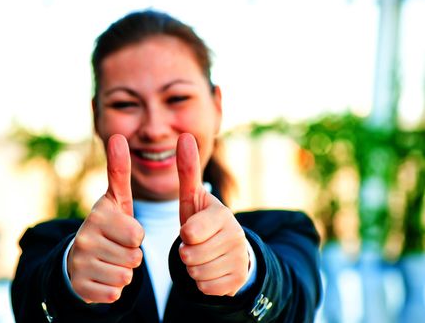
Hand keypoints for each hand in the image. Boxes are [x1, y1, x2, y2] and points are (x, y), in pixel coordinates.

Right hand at [67, 134, 143, 302]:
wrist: (80, 258)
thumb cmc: (108, 226)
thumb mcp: (115, 199)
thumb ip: (118, 170)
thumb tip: (117, 135)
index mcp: (98, 215)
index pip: (136, 235)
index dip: (136, 236)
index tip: (124, 230)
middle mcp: (85, 237)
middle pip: (134, 257)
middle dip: (132, 255)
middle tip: (117, 248)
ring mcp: (80, 262)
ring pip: (125, 277)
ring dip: (124, 272)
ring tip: (110, 260)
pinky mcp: (79, 286)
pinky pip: (114, 294)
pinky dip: (113, 289)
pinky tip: (102, 276)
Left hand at [177, 133, 248, 296]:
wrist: (226, 250)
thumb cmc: (202, 221)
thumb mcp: (193, 198)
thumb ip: (187, 170)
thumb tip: (185, 135)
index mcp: (223, 215)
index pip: (190, 233)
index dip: (184, 236)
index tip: (190, 232)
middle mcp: (236, 236)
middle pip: (191, 257)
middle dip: (186, 253)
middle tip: (195, 245)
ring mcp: (240, 260)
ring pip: (197, 274)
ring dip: (193, 268)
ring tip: (202, 256)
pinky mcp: (239, 280)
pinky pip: (207, 289)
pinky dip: (203, 283)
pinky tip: (210, 269)